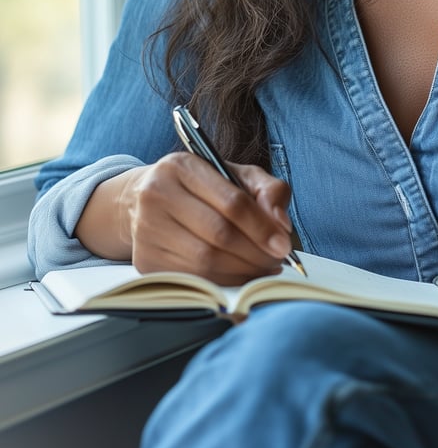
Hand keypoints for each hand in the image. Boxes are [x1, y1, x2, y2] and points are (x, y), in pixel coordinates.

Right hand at [118, 153, 293, 283]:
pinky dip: (223, 281)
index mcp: (182, 166)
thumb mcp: (237, 175)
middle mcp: (157, 194)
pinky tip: (240, 275)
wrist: (148, 200)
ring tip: (263, 268)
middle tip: (277, 260)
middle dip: (255, 253)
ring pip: (206, 261)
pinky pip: (193, 278)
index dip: (262, 227)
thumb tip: (281, 225)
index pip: (231, 202)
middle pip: (219, 234)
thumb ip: (268, 191)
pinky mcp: (145, 259)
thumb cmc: (202, 187)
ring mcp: (146, 229)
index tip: (284, 245)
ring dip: (243, 270)